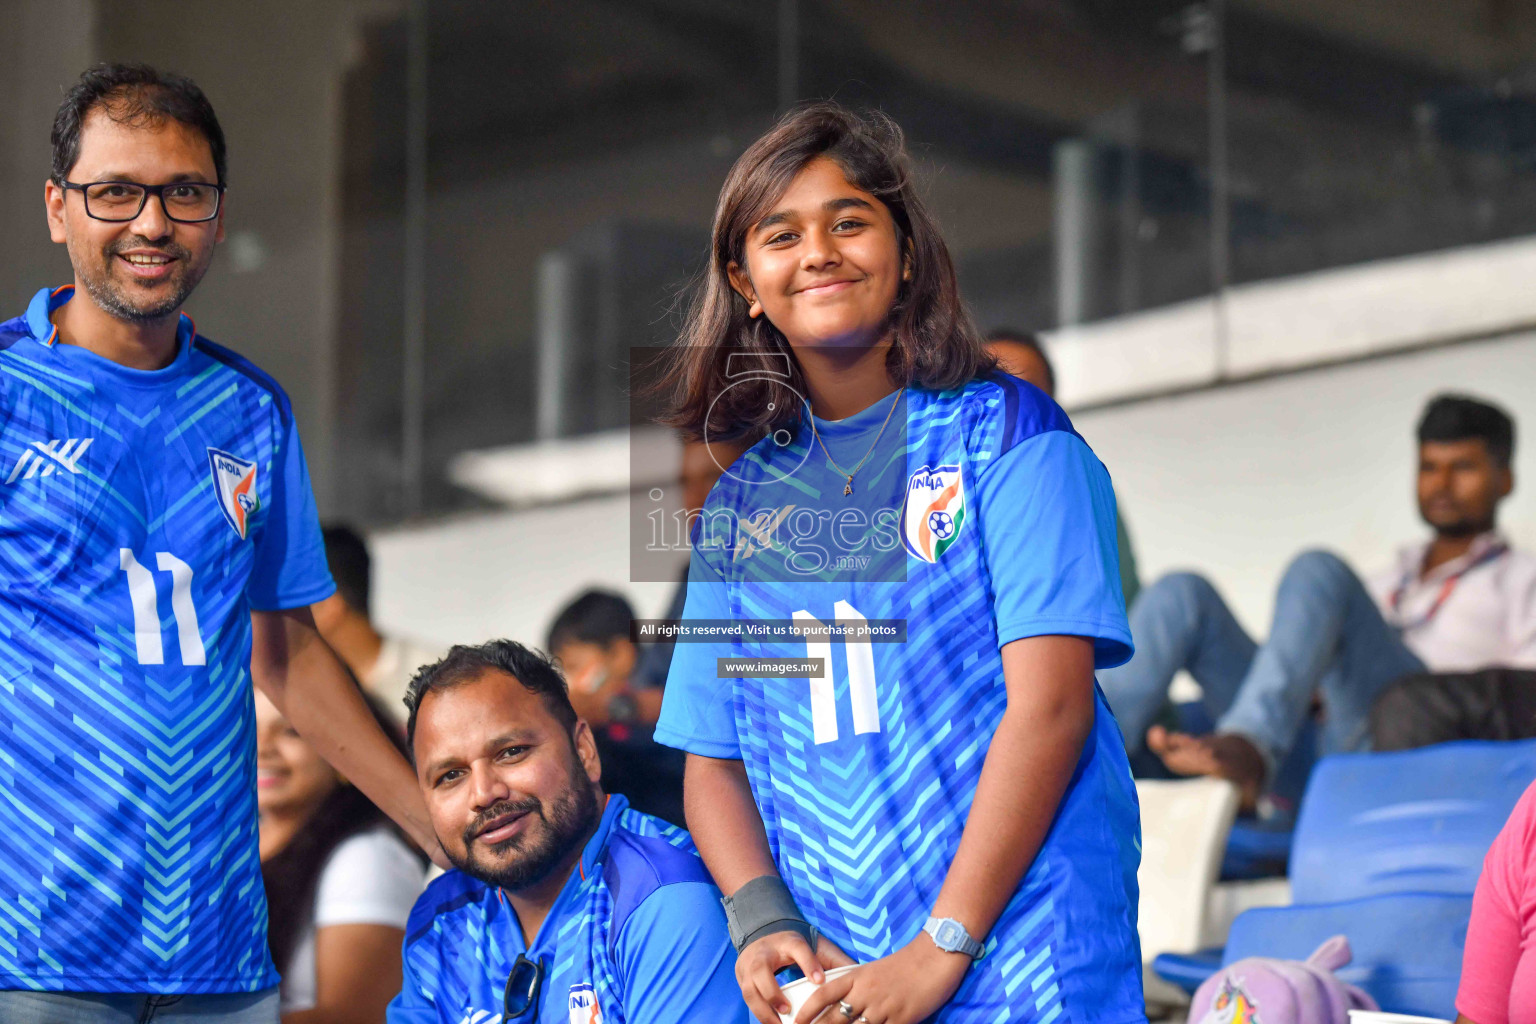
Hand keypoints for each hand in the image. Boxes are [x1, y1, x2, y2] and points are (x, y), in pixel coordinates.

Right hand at [736, 931, 853, 1023]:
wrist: (763, 935)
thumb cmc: (792, 946)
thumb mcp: (814, 945)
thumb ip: (834, 959)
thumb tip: (859, 973)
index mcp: (786, 941)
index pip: (797, 948)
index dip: (808, 964)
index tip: (819, 981)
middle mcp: (763, 952)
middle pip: (762, 969)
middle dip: (773, 993)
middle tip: (789, 1012)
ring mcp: (748, 965)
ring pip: (749, 989)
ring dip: (763, 1010)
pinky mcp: (741, 978)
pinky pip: (747, 999)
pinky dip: (759, 1014)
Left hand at [794, 936, 969, 1023]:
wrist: (935, 956)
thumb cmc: (905, 964)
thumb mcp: (874, 971)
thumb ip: (858, 988)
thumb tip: (841, 1006)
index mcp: (857, 977)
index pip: (823, 994)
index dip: (807, 1011)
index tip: (795, 1021)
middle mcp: (866, 993)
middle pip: (834, 1018)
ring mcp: (883, 1008)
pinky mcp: (902, 1019)